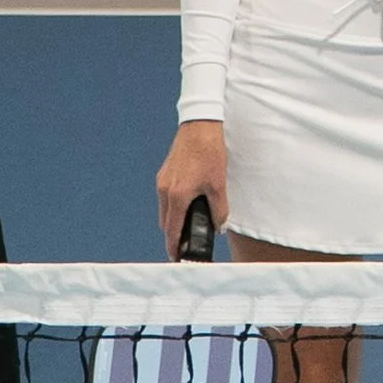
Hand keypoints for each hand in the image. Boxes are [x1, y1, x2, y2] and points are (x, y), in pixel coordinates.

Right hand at [156, 120, 228, 260]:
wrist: (200, 125)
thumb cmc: (210, 153)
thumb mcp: (218, 184)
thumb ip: (219, 210)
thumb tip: (219, 227)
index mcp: (177, 196)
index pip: (171, 230)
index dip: (173, 246)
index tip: (176, 257)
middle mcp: (165, 190)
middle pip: (165, 222)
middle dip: (174, 234)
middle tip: (187, 241)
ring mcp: (162, 180)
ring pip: (165, 209)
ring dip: (174, 218)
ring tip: (190, 222)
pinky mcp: (164, 172)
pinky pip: (166, 196)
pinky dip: (174, 204)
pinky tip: (188, 201)